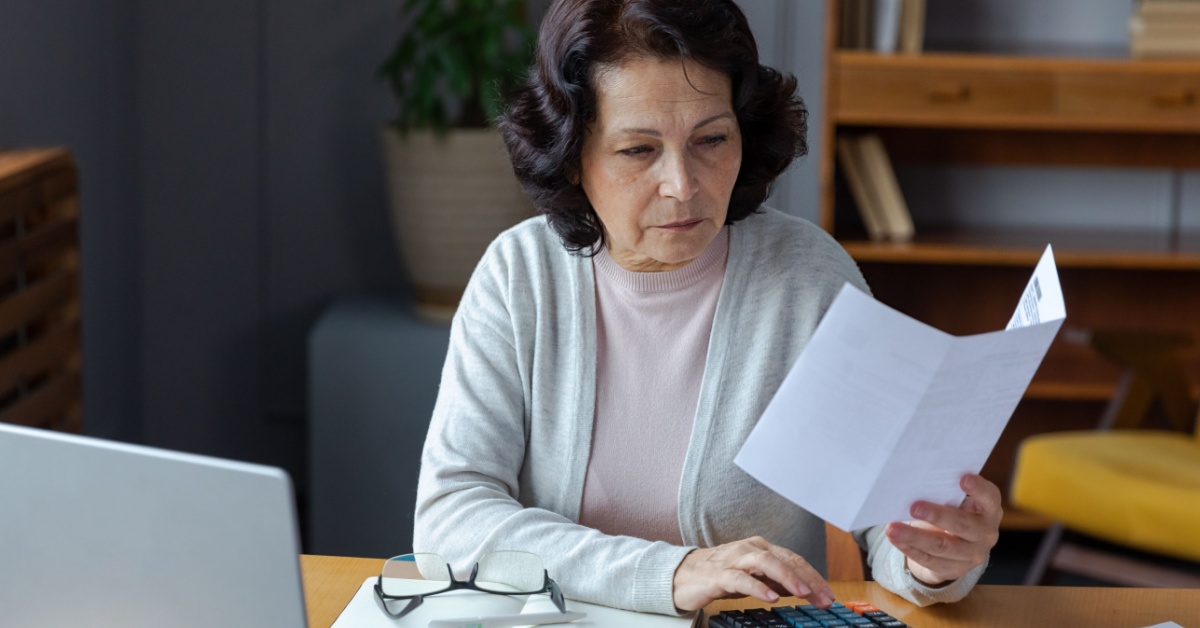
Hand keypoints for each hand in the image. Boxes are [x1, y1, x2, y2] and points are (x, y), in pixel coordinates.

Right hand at [671, 536, 834, 612]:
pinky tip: (771, 597)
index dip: (814, 576)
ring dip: (787, 577)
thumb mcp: (752, 577)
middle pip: (784, 559)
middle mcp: (749, 549)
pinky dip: (758, 587)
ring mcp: (733, 560)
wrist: (681, 576)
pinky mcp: (718, 575)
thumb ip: (774, 579)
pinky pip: (740, 579)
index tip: (828, 594)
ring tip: (803, 593)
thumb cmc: (717, 575)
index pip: (793, 560)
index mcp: (759, 548)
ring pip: (765, 562)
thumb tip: (801, 587)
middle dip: (808, 579)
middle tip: (824, 598)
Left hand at [885, 473, 1000, 586]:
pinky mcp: (954, 569)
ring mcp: (972, 555)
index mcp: (989, 509)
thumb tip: (916, 483)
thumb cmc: (952, 511)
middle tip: (913, 507)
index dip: (978, 489)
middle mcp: (986, 533)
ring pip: (942, 546)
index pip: (989, 497)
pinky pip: (929, 560)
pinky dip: (909, 548)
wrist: (953, 545)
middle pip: (962, 525)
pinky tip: (895, 539)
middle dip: (937, 515)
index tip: (963, 478)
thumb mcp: (955, 501)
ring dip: (914, 537)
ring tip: (892, 528)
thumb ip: (945, 493)